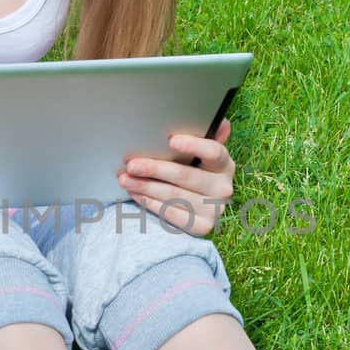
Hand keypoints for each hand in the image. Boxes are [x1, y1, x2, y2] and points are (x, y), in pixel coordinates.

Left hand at [117, 118, 234, 235]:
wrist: (196, 207)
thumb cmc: (193, 171)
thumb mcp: (200, 155)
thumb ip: (206, 138)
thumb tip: (220, 122)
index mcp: (224, 164)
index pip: (214, 152)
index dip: (194, 145)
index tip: (171, 140)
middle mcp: (223, 187)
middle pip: (186, 176)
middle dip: (155, 169)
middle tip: (132, 164)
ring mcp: (214, 209)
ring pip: (174, 196)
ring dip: (146, 187)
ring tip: (125, 179)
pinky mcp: (202, 227)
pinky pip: (171, 214)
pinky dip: (150, 203)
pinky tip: (136, 194)